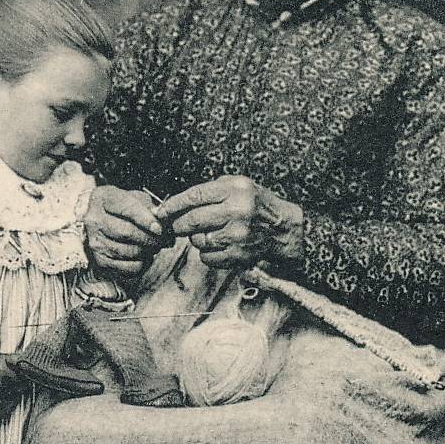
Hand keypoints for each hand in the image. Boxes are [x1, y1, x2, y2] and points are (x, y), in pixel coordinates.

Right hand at [84, 185, 162, 279]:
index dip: (145, 219)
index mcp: (103, 197)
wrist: (100, 222)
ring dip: (147, 251)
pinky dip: (141, 264)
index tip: (159, 228)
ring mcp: (95, 241)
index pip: (126, 208)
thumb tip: (163, 225)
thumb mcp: (135, 198)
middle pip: (126, 232)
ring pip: (128, 251)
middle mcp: (94, 219)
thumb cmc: (123, 208)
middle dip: (149, 238)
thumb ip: (149, 208)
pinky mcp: (100, 260)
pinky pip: (127, 267)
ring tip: (154, 246)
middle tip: (161, 240)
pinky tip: (144, 257)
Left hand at [158, 176, 303, 270]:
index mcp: (235, 190)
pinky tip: (220, 245)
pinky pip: (208, 258)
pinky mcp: (239, 255)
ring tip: (211, 233)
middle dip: (178, 225)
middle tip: (177, 226)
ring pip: (198, 241)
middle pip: (191, 221)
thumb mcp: (238, 185)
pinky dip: (208, 253)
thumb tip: (174, 204)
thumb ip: (210, 191)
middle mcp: (236, 212)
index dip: (173, 205)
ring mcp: (238, 236)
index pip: (194, 196)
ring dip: (197, 239)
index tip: (160, 212)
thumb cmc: (256, 205)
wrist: (284, 229)